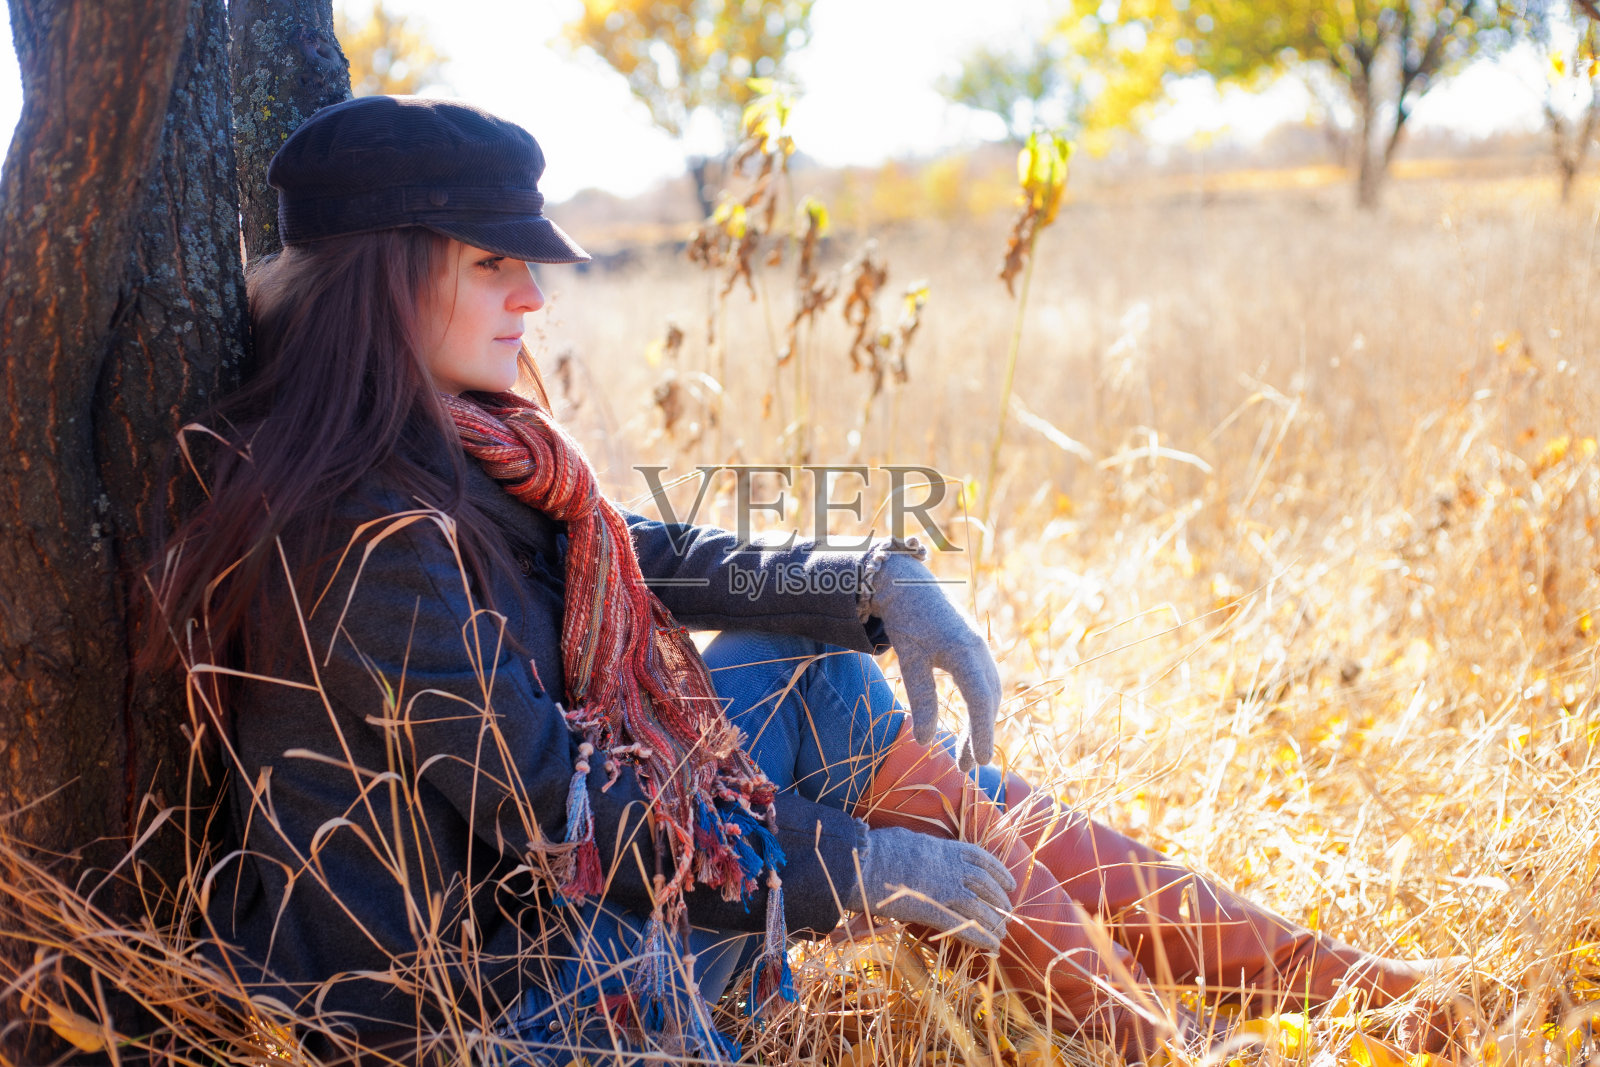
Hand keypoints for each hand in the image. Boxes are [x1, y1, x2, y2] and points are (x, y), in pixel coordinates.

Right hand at [845, 826, 1015, 950]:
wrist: (861, 861)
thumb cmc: (876, 848)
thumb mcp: (905, 838)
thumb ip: (918, 845)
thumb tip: (915, 843)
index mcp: (943, 848)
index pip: (981, 858)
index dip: (999, 871)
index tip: (1009, 882)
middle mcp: (950, 867)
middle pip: (985, 884)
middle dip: (1000, 899)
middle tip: (1008, 912)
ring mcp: (943, 888)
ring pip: (979, 907)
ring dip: (994, 921)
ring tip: (1003, 934)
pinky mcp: (932, 909)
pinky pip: (963, 926)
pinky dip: (980, 937)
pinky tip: (992, 947)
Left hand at [864, 547, 999, 769]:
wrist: (908, 584)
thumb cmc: (906, 620)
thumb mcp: (909, 660)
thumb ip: (921, 698)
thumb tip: (924, 741)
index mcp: (964, 651)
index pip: (980, 700)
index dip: (982, 732)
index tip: (980, 760)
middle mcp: (979, 650)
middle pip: (988, 700)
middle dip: (981, 734)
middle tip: (967, 766)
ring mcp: (980, 648)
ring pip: (989, 693)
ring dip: (982, 723)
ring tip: (966, 753)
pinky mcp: (975, 649)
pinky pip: (985, 683)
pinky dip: (981, 706)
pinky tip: (970, 724)